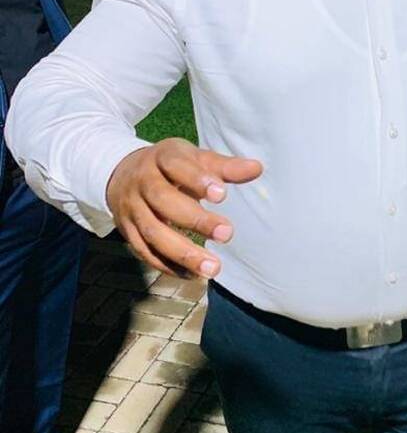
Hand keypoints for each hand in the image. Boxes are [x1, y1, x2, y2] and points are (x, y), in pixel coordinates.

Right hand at [106, 138, 262, 278]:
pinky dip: (167, 265)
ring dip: (183, 253)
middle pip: (163, 201)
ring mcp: (132, 208)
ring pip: (153, 232)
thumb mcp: (195, 158)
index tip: (222, 194)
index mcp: (162, 158)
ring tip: (214, 268)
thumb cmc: (171, 166)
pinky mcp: (127, 231)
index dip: (197, 180)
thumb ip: (224, 167)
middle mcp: (142, 182)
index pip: (177, 166)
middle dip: (195, 220)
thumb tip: (257, 168)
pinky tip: (192, 275)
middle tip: (227, 234)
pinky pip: (144, 251)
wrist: (122, 173)